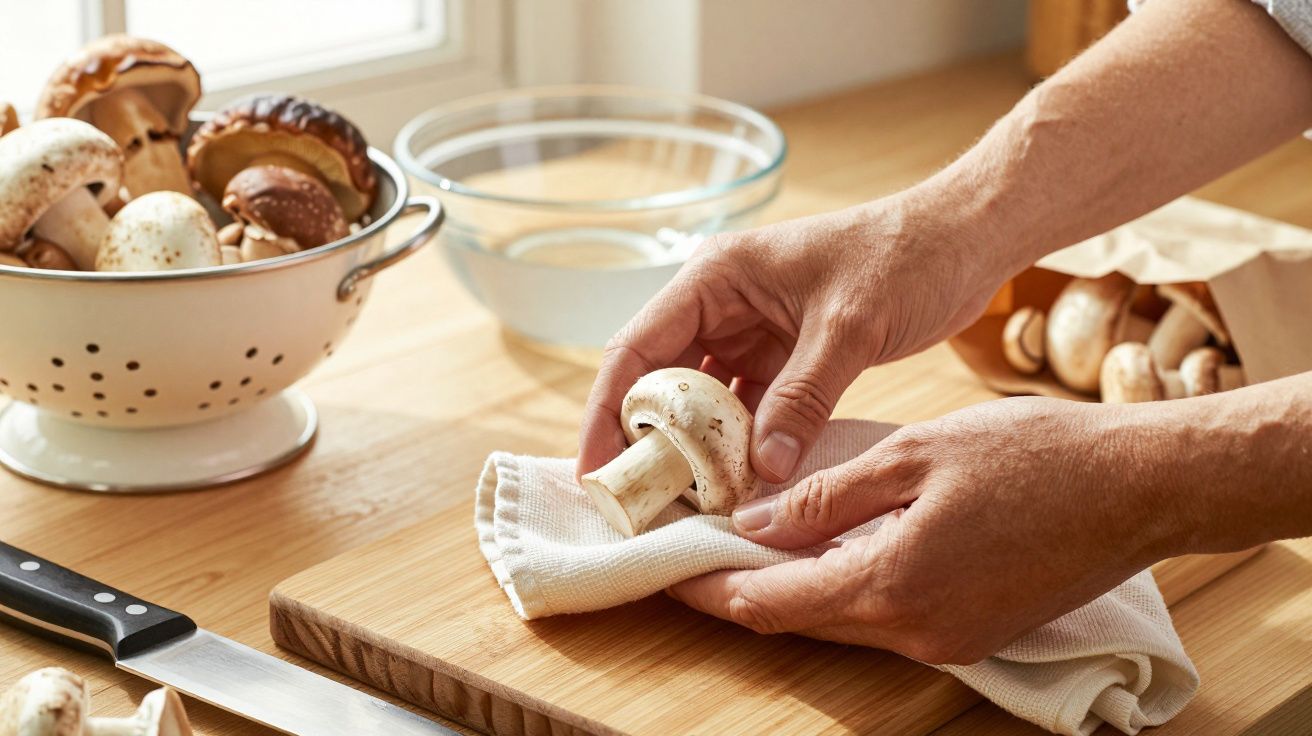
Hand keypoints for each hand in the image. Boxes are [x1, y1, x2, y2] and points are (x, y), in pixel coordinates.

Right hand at [578, 191, 1011, 482]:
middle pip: (660, 380)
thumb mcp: (850, 326)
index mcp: (717, 277)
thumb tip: (763, 472)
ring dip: (694, 450)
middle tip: (636, 503)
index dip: (608, 411)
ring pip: (701, 401)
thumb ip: (803, 397)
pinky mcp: (784, 357)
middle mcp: (723, 304)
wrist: (964, 240)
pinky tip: (737, 487)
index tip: (595, 469)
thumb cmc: (906, 257)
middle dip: (646, 440)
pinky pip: (745, 409)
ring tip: (681, 506)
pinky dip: (738, 447)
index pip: (638, 348)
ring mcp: (752, 332)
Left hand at [667, 397, 1190, 664]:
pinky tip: (821, 551)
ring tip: (744, 545)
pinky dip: (841, 589)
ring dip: (790, 590)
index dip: (709, 586)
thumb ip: (827, 496)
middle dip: (740, 590)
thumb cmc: (1035, 457)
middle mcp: (914, 632)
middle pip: (798, 622)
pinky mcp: (972, 631)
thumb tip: (754, 523)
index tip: (663, 566)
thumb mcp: (915, 456)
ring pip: (840, 621)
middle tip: (693, 550)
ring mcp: (948, 639)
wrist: (1141, 487)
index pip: (768, 603)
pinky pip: (883, 617)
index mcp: (891, 586)